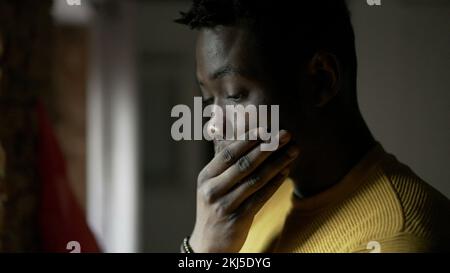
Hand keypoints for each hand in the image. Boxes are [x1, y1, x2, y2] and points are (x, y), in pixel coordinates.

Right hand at [189, 128, 298, 252]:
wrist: (209, 244)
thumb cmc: (214, 209)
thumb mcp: (211, 186)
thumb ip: (224, 165)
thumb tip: (241, 138)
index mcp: (205, 177)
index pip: (228, 154)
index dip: (248, 140)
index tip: (266, 129)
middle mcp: (212, 190)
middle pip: (244, 164)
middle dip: (267, 147)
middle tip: (285, 135)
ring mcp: (225, 205)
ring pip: (255, 180)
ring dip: (277, 163)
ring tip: (292, 151)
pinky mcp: (238, 219)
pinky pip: (261, 197)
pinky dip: (275, 183)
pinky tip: (286, 172)